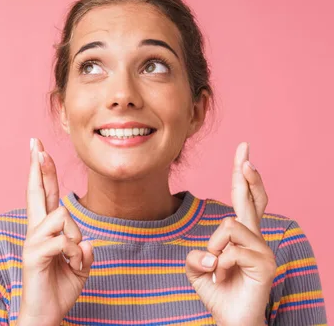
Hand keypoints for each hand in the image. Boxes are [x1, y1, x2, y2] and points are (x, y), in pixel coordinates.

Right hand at [17, 138, 93, 325]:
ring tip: (72, 260)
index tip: (38, 149)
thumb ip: (84, 251)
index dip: (43, 171)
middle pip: (37, 191)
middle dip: (38, 166)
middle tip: (35, 144)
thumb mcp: (80, 266)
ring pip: (62, 218)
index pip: (45, 193)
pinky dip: (75, 255)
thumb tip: (86, 243)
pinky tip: (71, 265)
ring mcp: (33, 241)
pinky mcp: (34, 255)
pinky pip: (64, 241)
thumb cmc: (60, 287)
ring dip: (76, 241)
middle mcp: (36, 230)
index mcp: (46, 229)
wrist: (46, 314)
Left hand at [185, 142, 275, 325]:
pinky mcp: (265, 263)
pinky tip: (222, 278)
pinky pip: (231, 250)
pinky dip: (219, 265)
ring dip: (214, 248)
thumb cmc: (217, 292)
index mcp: (240, 235)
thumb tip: (209, 254)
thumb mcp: (197, 268)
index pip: (244, 199)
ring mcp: (262, 249)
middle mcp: (255, 238)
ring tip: (216, 269)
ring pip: (229, 226)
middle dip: (247, 174)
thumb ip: (195, 254)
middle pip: (253, 199)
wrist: (230, 319)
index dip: (243, 176)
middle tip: (246, 155)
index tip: (244, 151)